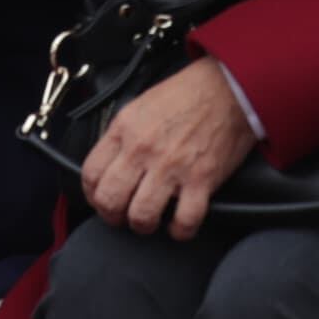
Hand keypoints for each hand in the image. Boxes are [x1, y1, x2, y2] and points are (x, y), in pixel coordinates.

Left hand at [81, 56, 259, 239]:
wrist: (228, 87)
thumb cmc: (187, 94)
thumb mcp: (140, 105)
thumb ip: (122, 135)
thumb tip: (110, 163)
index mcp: (125, 130)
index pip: (91, 173)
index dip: (92, 194)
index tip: (100, 198)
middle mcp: (144, 150)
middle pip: (110, 200)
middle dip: (112, 216)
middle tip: (122, 216)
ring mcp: (172, 167)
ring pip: (142, 216)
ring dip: (143, 225)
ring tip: (150, 221)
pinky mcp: (201, 180)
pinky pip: (184, 220)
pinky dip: (180, 230)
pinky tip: (179, 225)